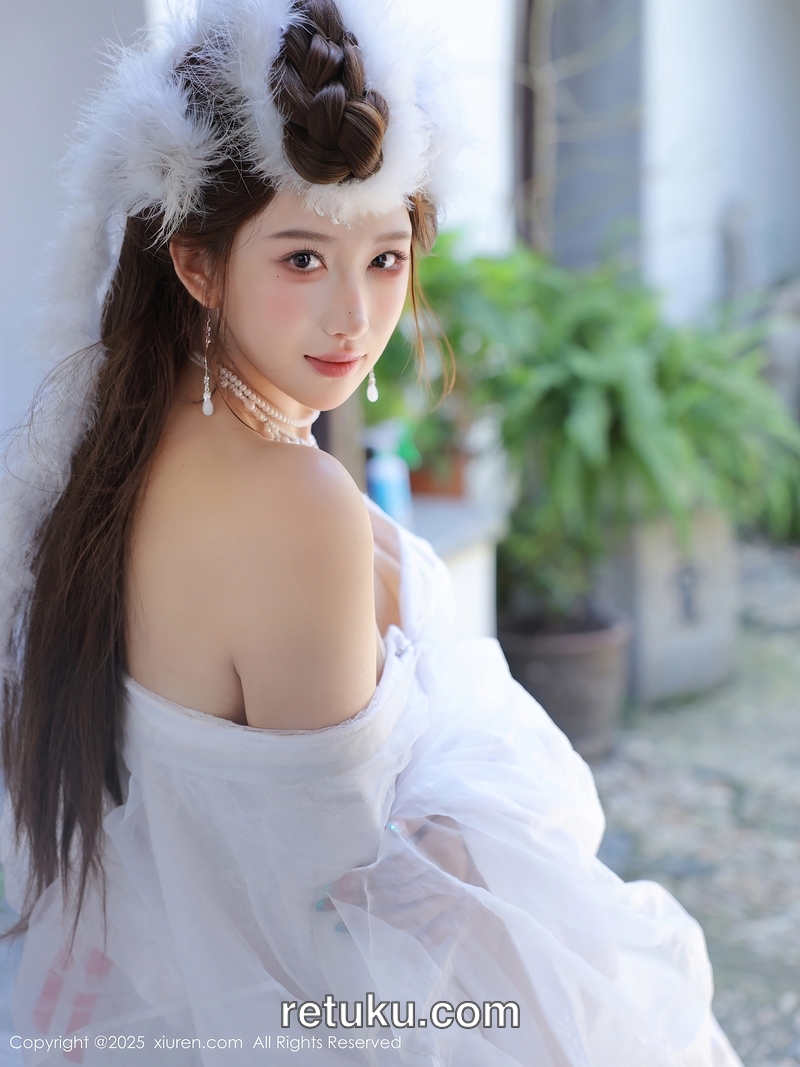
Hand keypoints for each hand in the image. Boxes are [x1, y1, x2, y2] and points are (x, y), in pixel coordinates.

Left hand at [316, 816, 485, 955]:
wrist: (488, 860)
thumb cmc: (452, 840)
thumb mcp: (435, 824)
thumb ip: (412, 826)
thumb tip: (391, 827)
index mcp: (429, 858)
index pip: (389, 869)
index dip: (361, 877)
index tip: (336, 884)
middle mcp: (438, 882)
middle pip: (392, 894)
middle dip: (359, 900)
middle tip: (328, 905)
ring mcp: (447, 904)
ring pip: (407, 916)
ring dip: (374, 923)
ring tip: (342, 926)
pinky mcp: (455, 919)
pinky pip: (433, 936)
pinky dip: (413, 946)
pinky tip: (389, 953)